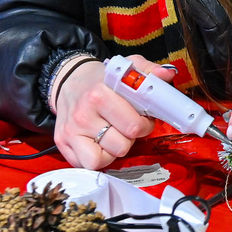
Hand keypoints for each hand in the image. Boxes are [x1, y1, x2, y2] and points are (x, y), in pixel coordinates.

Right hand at [52, 54, 176, 169]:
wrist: (69, 82)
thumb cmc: (103, 79)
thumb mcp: (127, 67)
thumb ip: (149, 71)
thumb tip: (168, 74)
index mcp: (99, 94)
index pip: (133, 126)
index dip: (145, 124)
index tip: (144, 118)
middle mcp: (83, 115)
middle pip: (122, 145)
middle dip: (131, 137)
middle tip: (128, 125)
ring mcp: (71, 132)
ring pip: (106, 158)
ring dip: (115, 148)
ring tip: (114, 133)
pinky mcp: (63, 144)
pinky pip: (88, 164)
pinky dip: (99, 157)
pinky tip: (101, 142)